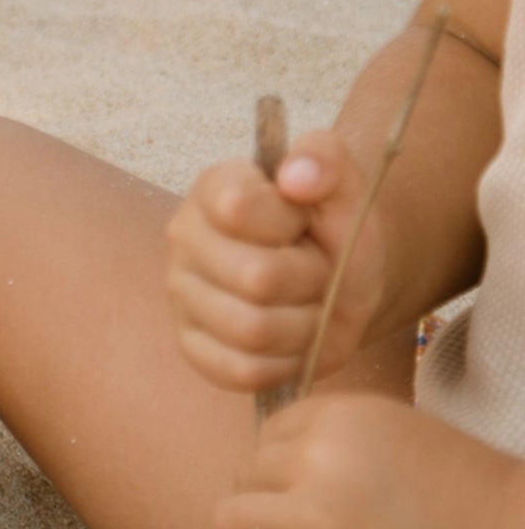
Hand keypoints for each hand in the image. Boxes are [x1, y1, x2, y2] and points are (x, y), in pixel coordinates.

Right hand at [165, 130, 385, 392]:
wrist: (341, 281)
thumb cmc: (335, 229)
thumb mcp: (346, 186)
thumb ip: (326, 159)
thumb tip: (297, 178)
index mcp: (213, 189)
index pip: (239, 208)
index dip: (289, 223)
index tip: (302, 222)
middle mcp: (183, 239)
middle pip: (257, 278)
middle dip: (310, 281)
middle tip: (317, 271)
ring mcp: (182, 295)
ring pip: (252, 330)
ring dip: (304, 326)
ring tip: (309, 306)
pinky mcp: (192, 347)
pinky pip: (242, 370)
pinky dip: (284, 363)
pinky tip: (292, 341)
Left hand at [217, 392, 524, 528]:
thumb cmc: (460, 489)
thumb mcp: (390, 430)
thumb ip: (326, 436)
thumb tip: (259, 457)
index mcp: (337, 415)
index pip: (269, 430)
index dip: (285, 457)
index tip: (316, 480)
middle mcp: (317, 459)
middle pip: (247, 471)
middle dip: (271, 492)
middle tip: (312, 516)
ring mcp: (313, 519)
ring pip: (232, 518)